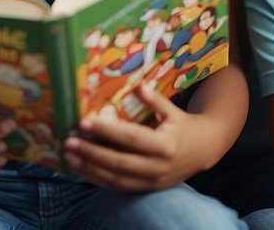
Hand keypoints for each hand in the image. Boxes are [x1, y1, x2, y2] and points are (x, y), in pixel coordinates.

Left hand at [63, 83, 202, 190]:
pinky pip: (119, 187)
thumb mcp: (173, 110)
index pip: (130, 138)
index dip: (106, 131)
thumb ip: (154, 99)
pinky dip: (99, 179)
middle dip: (91, 153)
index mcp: (165, 145)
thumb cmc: (185, 126)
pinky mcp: (147, 188)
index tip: (83, 122)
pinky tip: (83, 169)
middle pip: (118, 162)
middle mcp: (158, 166)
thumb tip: (137, 85)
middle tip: (68, 142)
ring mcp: (152, 181)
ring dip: (90, 169)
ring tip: (69, 157)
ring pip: (116, 179)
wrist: (205, 150)